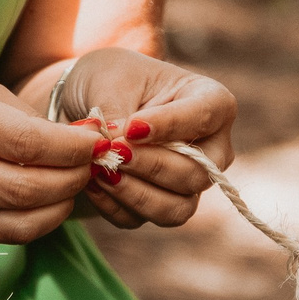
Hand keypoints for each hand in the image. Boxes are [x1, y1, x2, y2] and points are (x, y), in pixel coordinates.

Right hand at [0, 69, 100, 244]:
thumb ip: (19, 114)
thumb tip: (74, 140)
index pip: (26, 142)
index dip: (72, 146)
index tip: (95, 139)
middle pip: (24, 187)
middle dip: (72, 178)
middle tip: (91, 162)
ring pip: (12, 221)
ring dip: (58, 207)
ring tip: (75, 184)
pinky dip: (33, 224)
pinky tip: (48, 205)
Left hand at [50, 47, 236, 228]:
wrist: (86, 104)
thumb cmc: (110, 80)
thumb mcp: (111, 80)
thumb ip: (119, 113)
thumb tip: (119, 150)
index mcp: (212, 102)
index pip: (206, 117)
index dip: (170, 126)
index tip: (133, 127)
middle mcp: (211, 149)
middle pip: (196, 174)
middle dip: (151, 165)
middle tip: (113, 151)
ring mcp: (188, 182)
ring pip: (176, 208)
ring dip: (135, 193)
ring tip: (99, 171)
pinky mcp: (159, 205)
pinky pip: (142, 219)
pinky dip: (114, 205)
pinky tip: (91, 183)